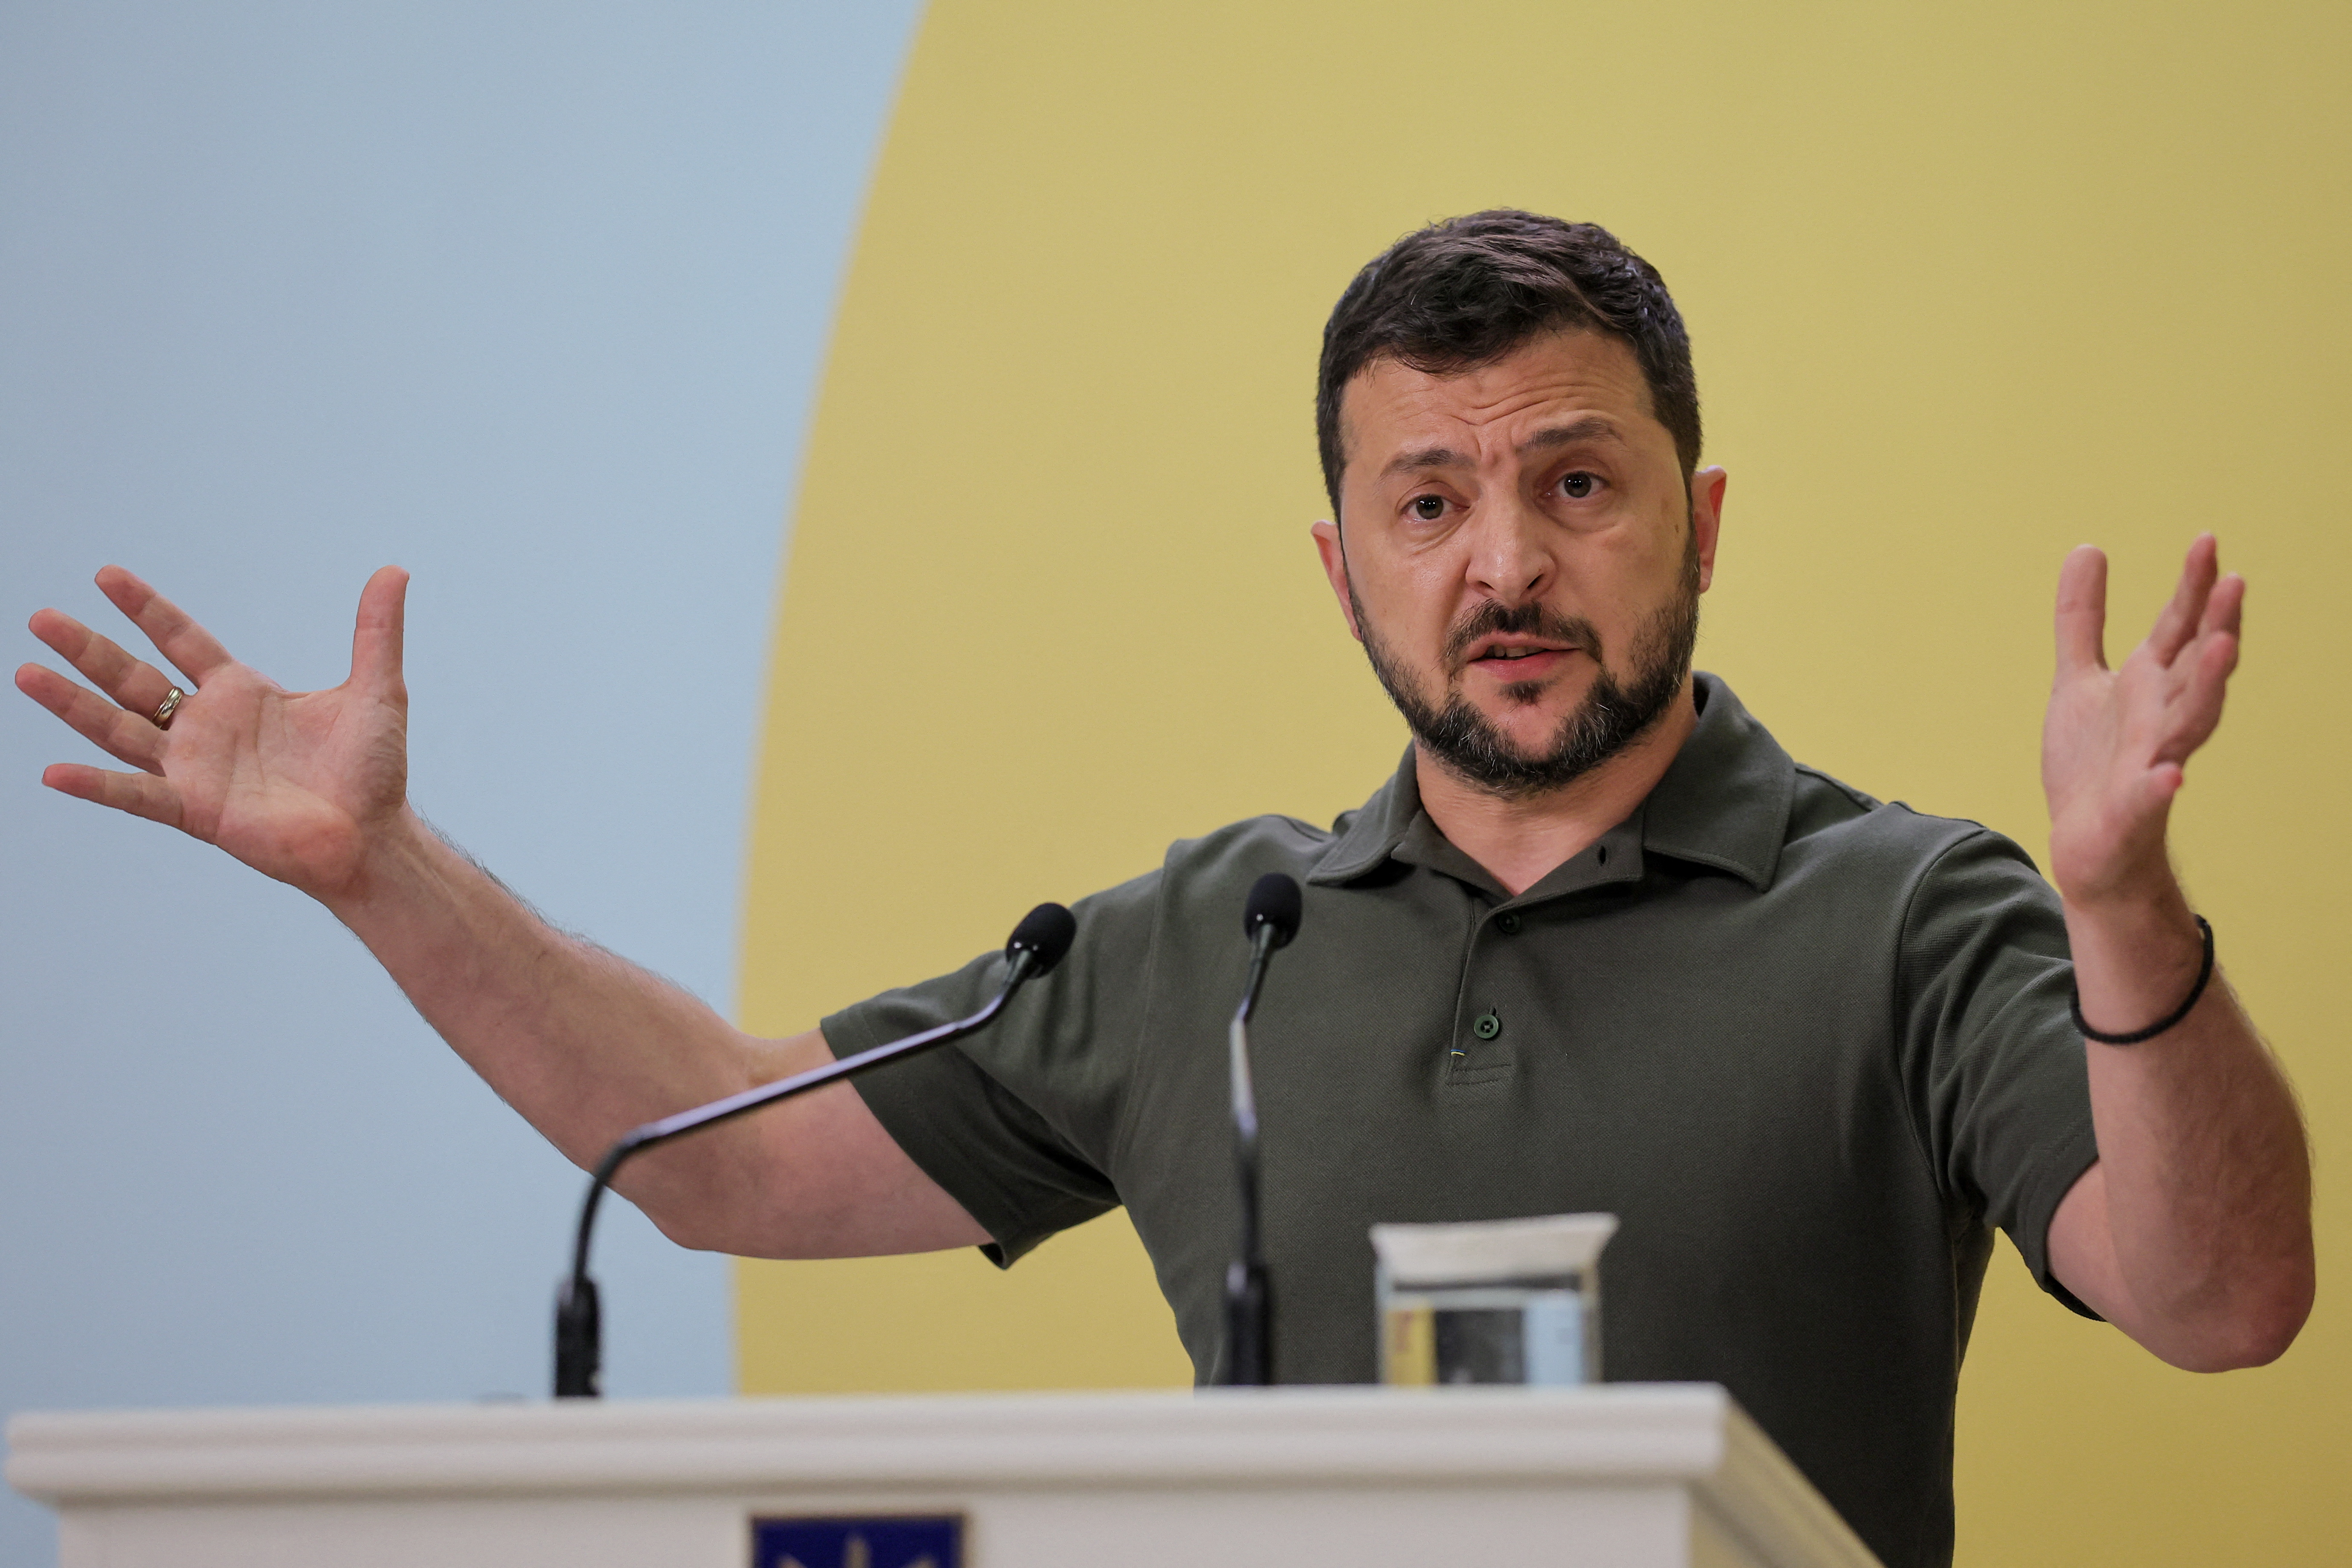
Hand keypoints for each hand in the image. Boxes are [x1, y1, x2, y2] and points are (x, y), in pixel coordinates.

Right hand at [14, 565, 412, 901]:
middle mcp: (208, 728)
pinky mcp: (197, 811)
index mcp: (243, 693)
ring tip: (25, 672)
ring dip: (72, 704)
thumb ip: (376, 632)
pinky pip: (137, 796)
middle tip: (40, 618)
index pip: (181, 639)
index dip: (145, 608)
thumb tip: (395, 570)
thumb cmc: (373, 771)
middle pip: (134, 679)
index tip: (106, 575)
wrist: (374, 838)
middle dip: (88, 650)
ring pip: (119, 729)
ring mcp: (196, 770)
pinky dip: (97, 786)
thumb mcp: (376, 691)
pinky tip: (55, 773)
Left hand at [2042, 535, 2240, 907]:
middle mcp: (2161, 719)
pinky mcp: (2133, 810)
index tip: (2206, 541)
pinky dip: (2160, 785)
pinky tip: (2170, 776)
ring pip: (2191, 722)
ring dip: (2207, 686)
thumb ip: (2083, 619)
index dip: (2193, 588)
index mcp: (2149, 686)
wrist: (2087, 844)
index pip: (2180, 629)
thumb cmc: (2093, 762)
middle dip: (2217, 626)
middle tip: (2233, 581)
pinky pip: (2152, 796)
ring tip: (2221, 647)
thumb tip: (2088, 547)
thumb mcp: (2079, 680)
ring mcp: (2153, 763)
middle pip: (2197, 668)